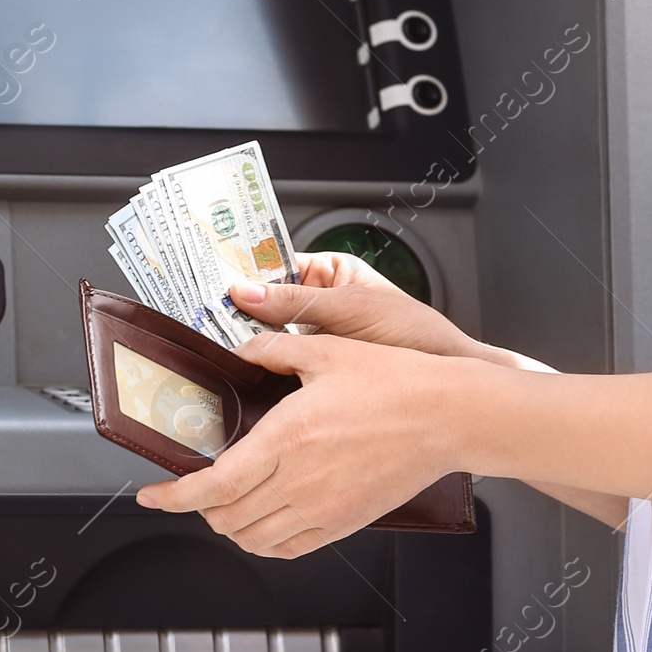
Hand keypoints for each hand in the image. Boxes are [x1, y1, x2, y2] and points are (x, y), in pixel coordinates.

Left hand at [134, 329, 467, 555]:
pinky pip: (291, 548)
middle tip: (189, 490)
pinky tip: (264, 524)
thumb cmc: (397, 381)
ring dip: (229, 526)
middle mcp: (300, 480)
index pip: (213, 485)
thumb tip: (243, 350)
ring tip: (224, 506)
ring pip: (255, 539)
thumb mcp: (327, 350)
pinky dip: (265, 542)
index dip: (174, 497)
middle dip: (197, 509)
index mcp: (287, 437)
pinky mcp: (347, 521)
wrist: (451, 415)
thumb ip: (274, 348)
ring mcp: (325, 507)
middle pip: (226, 517)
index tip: (153, 495)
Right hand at [232, 254, 494, 360]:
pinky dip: (266, 375)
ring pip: (271, 340)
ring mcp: (316, 341)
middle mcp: (319, 305)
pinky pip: (282, 370)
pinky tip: (247, 380)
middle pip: (266, 306)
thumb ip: (298, 301)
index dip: (243, 275)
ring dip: (251, 348)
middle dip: (239, 315)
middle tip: (205, 322)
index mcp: (329, 274)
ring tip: (221, 352)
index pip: (273, 267)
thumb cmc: (416, 336)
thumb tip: (245, 290)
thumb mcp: (352, 310)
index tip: (210, 284)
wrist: (447, 384)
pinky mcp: (317, 375)